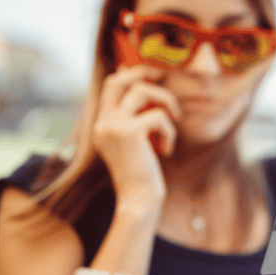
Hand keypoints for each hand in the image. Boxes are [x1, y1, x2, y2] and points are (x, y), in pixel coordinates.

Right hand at [92, 65, 180, 201]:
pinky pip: (158, 116)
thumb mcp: (137, 143)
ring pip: (142, 91)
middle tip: (163, 78)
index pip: (112, 86)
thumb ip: (137, 118)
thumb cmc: (143, 175)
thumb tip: (146, 91)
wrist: (138, 200)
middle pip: (118, 80)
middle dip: (143, 74)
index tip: (153, 75)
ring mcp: (112, 126)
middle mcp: (102, 123)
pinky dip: (170, 131)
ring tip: (173, 121)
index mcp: (102, 125)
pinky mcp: (128, 132)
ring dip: (165, 102)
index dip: (132, 74)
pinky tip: (166, 151)